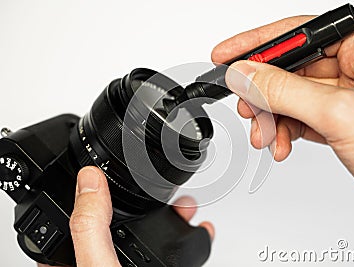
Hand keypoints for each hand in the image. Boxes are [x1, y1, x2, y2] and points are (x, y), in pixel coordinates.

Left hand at [38, 166, 213, 266]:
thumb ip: (91, 229)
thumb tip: (88, 182)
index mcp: (76, 265)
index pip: (82, 218)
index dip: (96, 191)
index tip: (109, 172)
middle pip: (123, 224)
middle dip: (149, 203)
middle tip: (162, 189)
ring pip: (151, 236)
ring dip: (173, 218)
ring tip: (188, 207)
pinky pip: (172, 254)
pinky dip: (188, 240)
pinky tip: (200, 232)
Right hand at [212, 17, 353, 223]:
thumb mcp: (340, 114)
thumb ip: (285, 90)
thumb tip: (246, 74)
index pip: (300, 34)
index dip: (259, 44)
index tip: (228, 54)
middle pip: (293, 68)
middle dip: (264, 91)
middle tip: (245, 105)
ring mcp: (353, 98)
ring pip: (295, 97)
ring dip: (274, 117)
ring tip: (266, 136)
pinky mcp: (347, 123)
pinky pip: (304, 118)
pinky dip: (287, 130)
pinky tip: (282, 144)